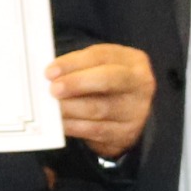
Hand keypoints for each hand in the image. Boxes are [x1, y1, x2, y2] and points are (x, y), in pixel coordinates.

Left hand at [47, 44, 153, 158]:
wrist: (128, 115)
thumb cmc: (108, 85)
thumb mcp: (101, 67)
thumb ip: (79, 66)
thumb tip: (52, 74)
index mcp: (134, 61)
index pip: (101, 56)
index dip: (74, 63)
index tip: (50, 72)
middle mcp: (140, 85)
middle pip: (107, 80)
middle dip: (77, 83)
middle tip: (53, 89)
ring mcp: (135, 112)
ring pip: (98, 109)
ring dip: (70, 107)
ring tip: (51, 106)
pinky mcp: (125, 134)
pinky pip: (94, 131)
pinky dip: (72, 126)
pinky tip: (59, 122)